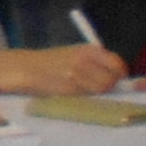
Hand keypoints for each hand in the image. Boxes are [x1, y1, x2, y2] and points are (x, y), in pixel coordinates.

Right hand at [0, 44, 126, 96]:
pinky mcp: (68, 90)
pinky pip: (86, 96)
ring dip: (97, 92)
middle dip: (109, 85)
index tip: (117, 77)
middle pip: (111, 80)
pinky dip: (85, 96)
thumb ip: (95, 61)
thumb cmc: (52, 60)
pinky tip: (75, 91)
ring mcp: (76, 77)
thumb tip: (117, 74)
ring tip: (86, 88)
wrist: (26, 68)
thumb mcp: (75, 53)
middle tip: (100, 85)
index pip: (117, 64)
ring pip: (100, 90)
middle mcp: (84, 62)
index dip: (119, 73)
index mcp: (88, 50)